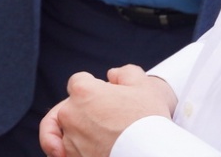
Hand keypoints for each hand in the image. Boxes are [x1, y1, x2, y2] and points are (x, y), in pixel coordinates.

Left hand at [41, 65, 176, 156]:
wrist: (153, 155)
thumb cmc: (150, 123)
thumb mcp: (145, 86)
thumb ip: (125, 73)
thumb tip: (114, 75)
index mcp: (83, 91)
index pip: (79, 82)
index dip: (94, 88)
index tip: (106, 98)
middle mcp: (69, 114)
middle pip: (70, 106)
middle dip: (85, 110)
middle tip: (108, 120)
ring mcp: (69, 140)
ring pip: (68, 131)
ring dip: (80, 132)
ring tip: (104, 138)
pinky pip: (67, 153)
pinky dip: (77, 150)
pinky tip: (95, 150)